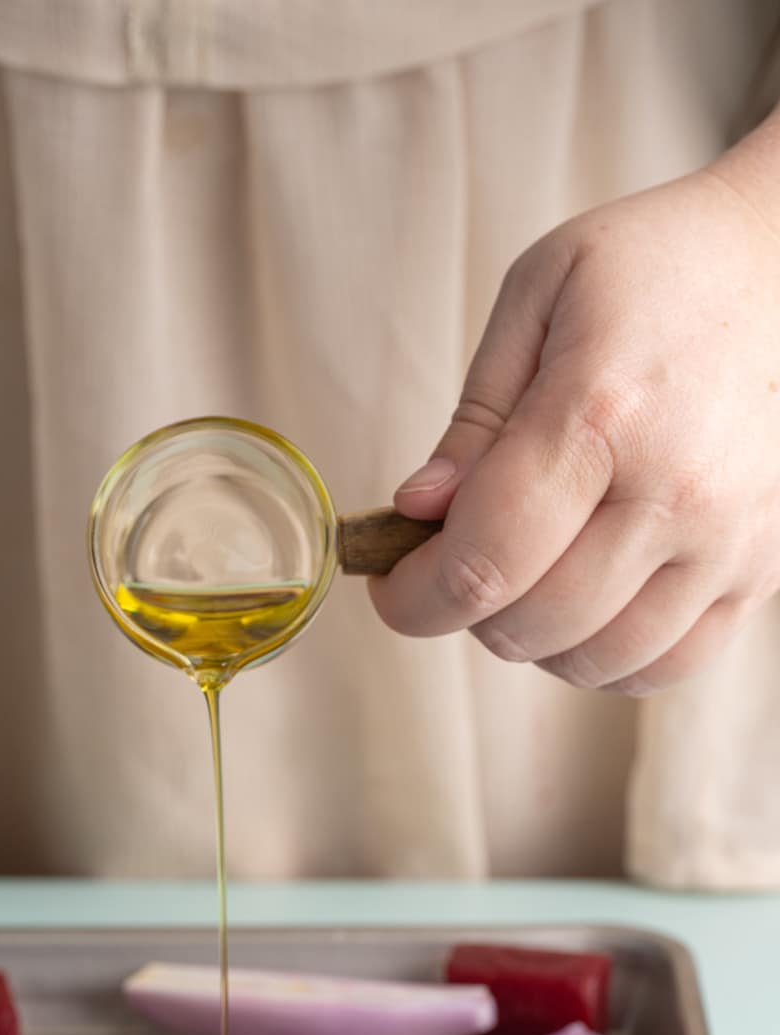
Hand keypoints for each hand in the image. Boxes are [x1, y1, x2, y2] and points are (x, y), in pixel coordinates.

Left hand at [369, 112, 779, 694]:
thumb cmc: (657, 269)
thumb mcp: (541, 295)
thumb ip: (474, 418)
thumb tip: (416, 513)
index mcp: (602, 412)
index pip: (481, 564)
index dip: (413, 599)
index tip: (391, 586)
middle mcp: (675, 490)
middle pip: (530, 625)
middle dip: (467, 611)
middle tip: (460, 561)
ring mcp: (728, 540)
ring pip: (594, 662)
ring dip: (535, 640)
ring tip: (528, 575)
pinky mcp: (763, 568)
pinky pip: (664, 665)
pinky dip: (606, 658)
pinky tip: (586, 605)